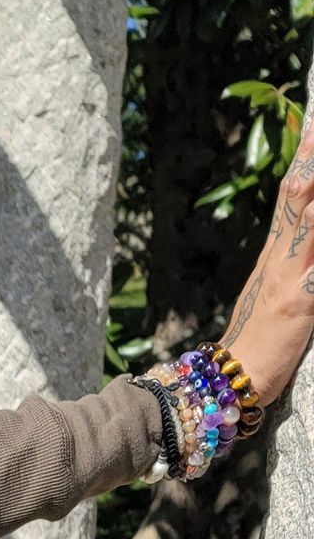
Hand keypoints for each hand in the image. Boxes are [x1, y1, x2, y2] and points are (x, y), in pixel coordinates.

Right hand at [220, 111, 313, 406]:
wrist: (232, 379)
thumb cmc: (256, 342)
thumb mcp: (275, 294)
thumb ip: (293, 264)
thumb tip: (306, 232)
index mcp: (274, 255)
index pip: (292, 195)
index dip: (304, 159)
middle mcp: (280, 258)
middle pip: (299, 195)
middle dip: (312, 158)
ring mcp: (289, 278)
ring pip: (309, 221)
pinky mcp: (301, 303)